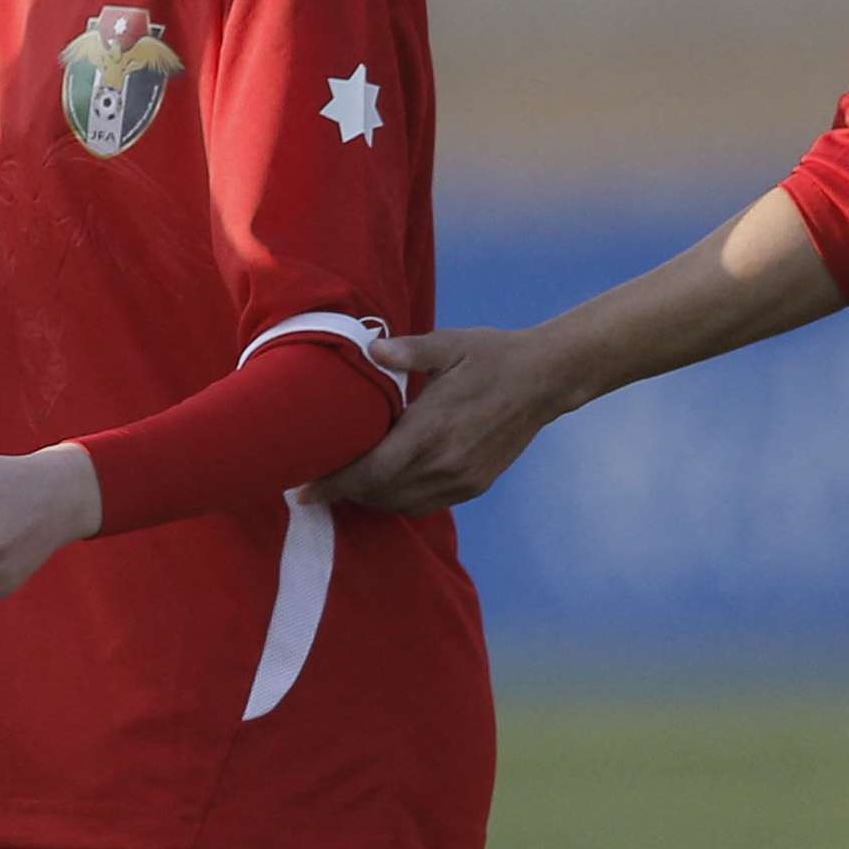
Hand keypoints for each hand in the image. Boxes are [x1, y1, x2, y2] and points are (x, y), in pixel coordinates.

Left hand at [312, 327, 576, 512]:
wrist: (545, 380)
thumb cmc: (491, 356)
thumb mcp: (450, 344)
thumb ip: (408, 349)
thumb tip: (371, 349)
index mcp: (431, 430)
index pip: (370, 471)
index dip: (333, 485)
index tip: (302, 491)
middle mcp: (445, 463)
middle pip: (379, 493)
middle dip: (344, 492)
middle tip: (316, 482)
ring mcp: (462, 479)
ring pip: (400, 504)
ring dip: (370, 498)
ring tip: (345, 483)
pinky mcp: (474, 485)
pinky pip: (425, 503)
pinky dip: (398, 500)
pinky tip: (383, 484)